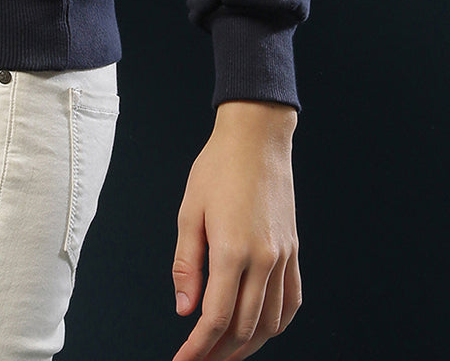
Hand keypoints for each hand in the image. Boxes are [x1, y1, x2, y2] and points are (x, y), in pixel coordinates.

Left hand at [171, 101, 300, 360]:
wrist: (257, 140)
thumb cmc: (216, 169)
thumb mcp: (189, 212)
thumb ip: (187, 265)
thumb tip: (184, 311)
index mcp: (233, 250)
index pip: (216, 318)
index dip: (198, 347)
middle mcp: (264, 260)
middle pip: (245, 328)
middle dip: (219, 352)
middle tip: (197, 359)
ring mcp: (283, 258)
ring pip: (271, 323)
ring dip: (248, 346)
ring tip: (223, 352)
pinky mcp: (294, 252)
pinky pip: (291, 303)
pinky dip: (276, 326)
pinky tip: (259, 331)